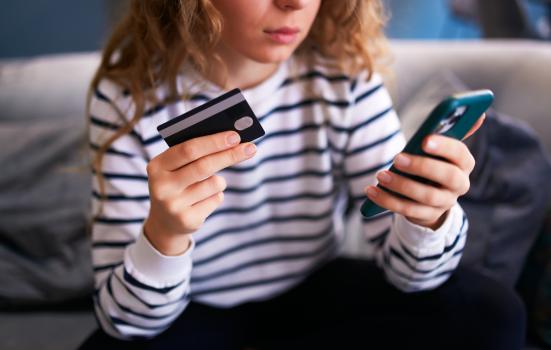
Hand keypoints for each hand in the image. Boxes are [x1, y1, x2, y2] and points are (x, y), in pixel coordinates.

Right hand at [144, 131, 256, 254]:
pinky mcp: (188, 220)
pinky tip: (202, 200)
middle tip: (250, 148)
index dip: (214, 142)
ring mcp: (174, 206)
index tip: (235, 135)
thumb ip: (196, 152)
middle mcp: (162, 187)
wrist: (165, 220)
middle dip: (229, 155)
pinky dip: (217, 195)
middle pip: (204, 166)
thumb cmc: (178, 182)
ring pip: (214, 184)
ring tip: (208, 183)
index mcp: (157, 166)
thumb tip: (232, 139)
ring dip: (220, 180)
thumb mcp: (177, 166)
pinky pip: (216, 199)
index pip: (188, 149)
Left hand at [364, 115, 484, 229]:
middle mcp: (459, 184)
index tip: (424, 140)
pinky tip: (371, 191)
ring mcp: (445, 202)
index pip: (459, 153)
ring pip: (426, 195)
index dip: (444, 147)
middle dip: (421, 166)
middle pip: (446, 176)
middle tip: (397, 158)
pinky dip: (387, 200)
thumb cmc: (433, 162)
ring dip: (401, 185)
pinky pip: (408, 210)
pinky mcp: (428, 215)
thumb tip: (478, 115)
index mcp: (464, 163)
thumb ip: (452, 132)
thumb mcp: (440, 149)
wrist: (431, 197)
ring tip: (380, 175)